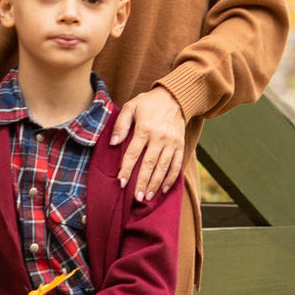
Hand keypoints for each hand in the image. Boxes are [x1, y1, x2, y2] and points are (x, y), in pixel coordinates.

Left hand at [111, 85, 186, 202]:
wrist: (175, 97)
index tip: (121, 183)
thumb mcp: (130, 107)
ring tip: (147, 197)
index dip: (127, 169)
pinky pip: (177, 164)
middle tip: (136, 198)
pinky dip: (172, 178)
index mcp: (144, 129)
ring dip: (155, 184)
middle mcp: (159, 137)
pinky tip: (164, 189)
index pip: (133, 154)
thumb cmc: (148, 103)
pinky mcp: (181, 145)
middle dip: (142, 182)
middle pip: (149, 164)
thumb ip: (121, 125)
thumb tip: (113, 143)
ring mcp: (172, 142)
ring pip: (163, 167)